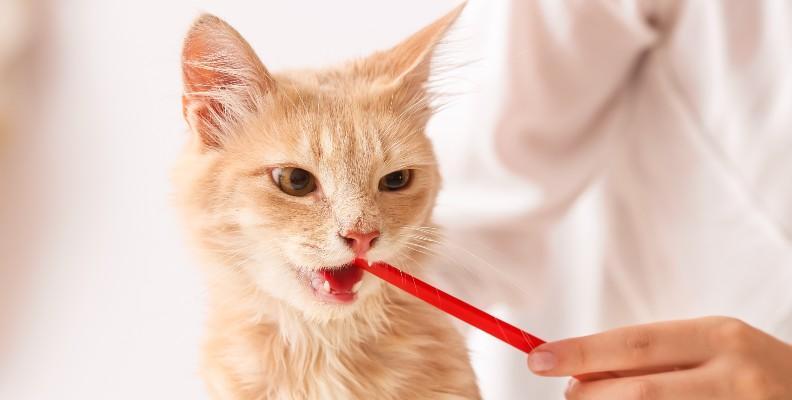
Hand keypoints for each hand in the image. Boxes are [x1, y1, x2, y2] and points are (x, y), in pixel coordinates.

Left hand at [527, 317, 791, 398]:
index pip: (635, 344)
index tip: (538, 358)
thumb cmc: (752, 371)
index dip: (581, 352)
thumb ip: (654, 356)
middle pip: (637, 392)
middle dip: (590, 395)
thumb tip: (583, 368)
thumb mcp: (711, 347)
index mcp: (721, 339)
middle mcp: (734, 378)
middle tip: (570, 393)